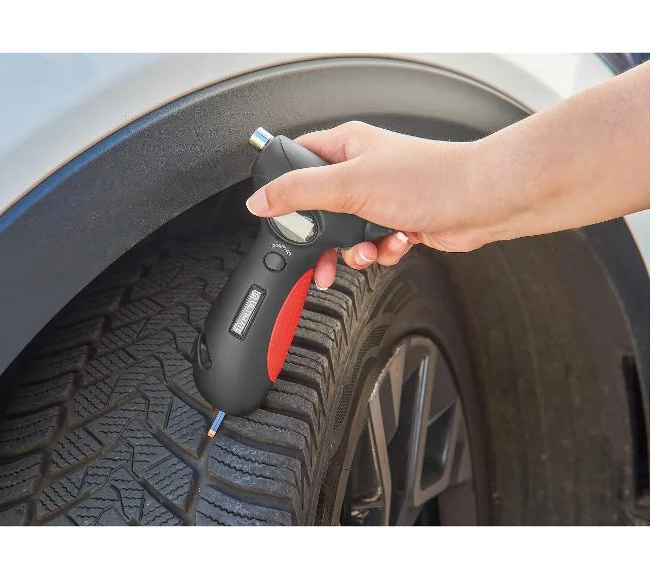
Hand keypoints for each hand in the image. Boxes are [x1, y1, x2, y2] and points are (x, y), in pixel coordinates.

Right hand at [245, 121, 498, 288]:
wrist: (481, 202)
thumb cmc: (429, 179)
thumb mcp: (349, 185)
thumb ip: (299, 192)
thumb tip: (259, 200)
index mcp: (346, 146)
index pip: (297, 159)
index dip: (284, 187)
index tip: (278, 214)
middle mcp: (361, 169)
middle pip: (320, 208)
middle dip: (323, 237)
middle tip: (320, 252)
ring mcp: (380, 197)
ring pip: (346, 233)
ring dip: (355, 250)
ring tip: (369, 249)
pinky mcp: (397, 221)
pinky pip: (373, 244)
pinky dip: (382, 251)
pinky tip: (396, 244)